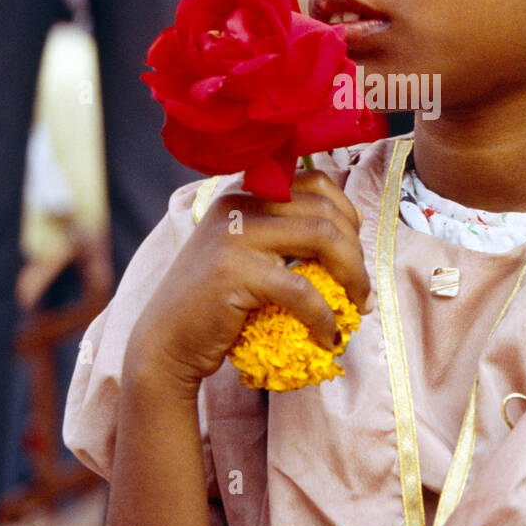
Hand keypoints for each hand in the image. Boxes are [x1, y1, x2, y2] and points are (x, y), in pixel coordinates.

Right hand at [124, 170, 372, 392]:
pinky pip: (301, 289)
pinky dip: (324, 315)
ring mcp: (235, 234)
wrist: (164, 343)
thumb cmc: (213, 305)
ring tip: (357, 308)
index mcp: (244, 194)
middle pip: (325, 211)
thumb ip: (281, 236)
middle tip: (362, 291)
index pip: (314, 182)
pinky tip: (326, 336)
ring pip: (323, 237)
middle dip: (357, 253)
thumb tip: (349, 236)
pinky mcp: (233, 271)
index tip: (355, 249)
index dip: (346, 213)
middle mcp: (239, 203)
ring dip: (353, 276)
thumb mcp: (245, 255)